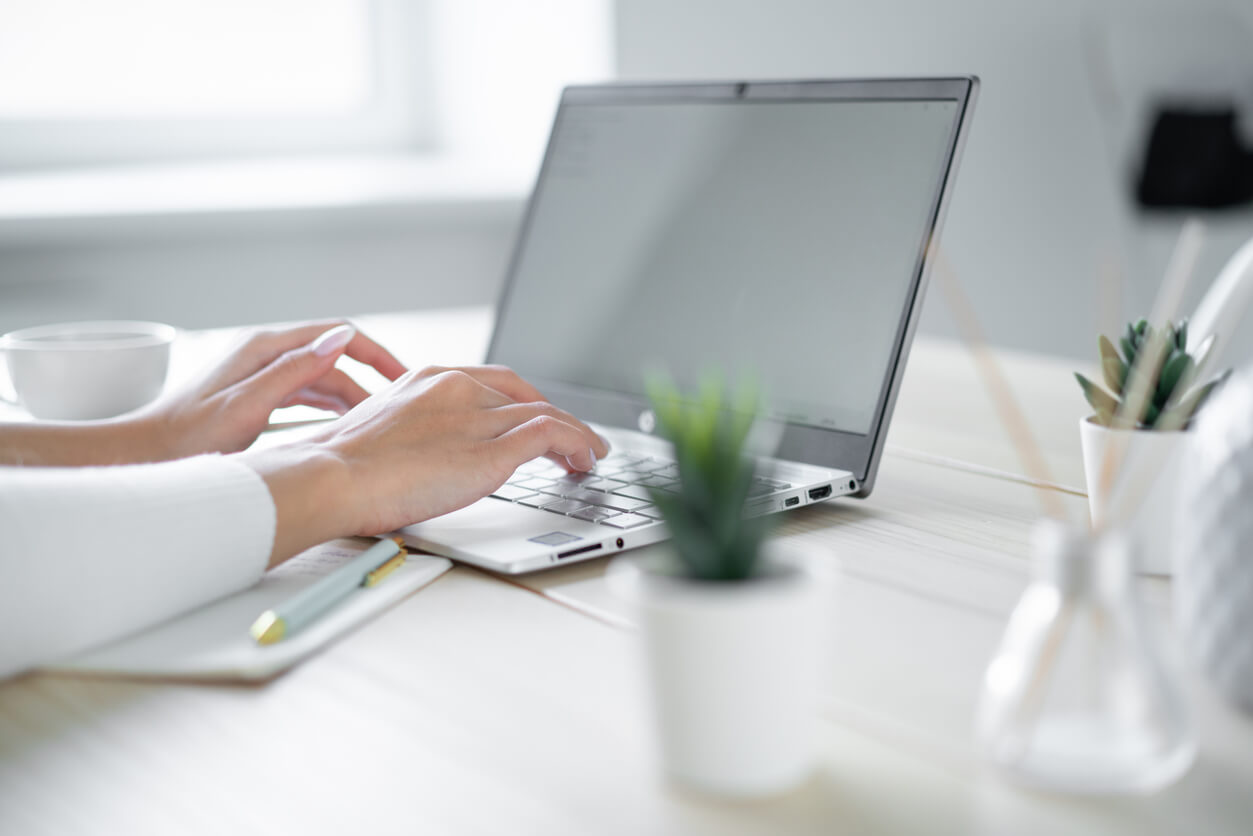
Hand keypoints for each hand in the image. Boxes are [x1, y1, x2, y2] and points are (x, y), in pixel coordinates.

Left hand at [143, 321, 406, 459]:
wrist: (146, 455)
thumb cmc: (188, 438)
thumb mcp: (247, 407)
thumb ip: (294, 372)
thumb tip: (341, 339)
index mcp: (265, 347)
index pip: (337, 334)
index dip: (376, 353)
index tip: (404, 377)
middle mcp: (265, 352)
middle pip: (333, 357)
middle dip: (369, 379)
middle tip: (400, 408)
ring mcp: (260, 372)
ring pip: (322, 377)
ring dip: (351, 395)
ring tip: (380, 422)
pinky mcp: (257, 392)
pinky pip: (306, 392)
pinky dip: (330, 405)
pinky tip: (346, 423)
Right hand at [239, 365, 609, 564]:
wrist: (329, 477)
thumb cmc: (338, 469)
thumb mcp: (379, 435)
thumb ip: (412, 436)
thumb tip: (425, 459)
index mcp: (428, 378)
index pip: (493, 382)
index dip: (524, 401)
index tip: (536, 417)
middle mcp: (457, 388)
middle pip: (525, 396)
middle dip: (555, 415)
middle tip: (573, 437)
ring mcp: (477, 416)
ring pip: (548, 414)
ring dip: (577, 434)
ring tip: (591, 454)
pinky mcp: (492, 448)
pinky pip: (552, 436)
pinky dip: (578, 444)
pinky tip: (585, 460)